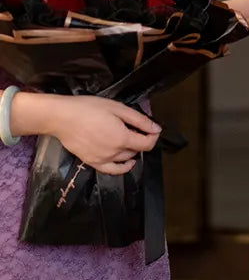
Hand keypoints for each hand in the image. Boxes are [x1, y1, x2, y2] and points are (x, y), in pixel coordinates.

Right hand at [12, 93, 160, 175]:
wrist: (62, 117)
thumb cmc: (88, 108)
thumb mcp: (117, 108)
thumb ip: (139, 120)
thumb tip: (156, 129)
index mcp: (122, 138)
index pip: (147, 144)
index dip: (154, 136)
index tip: (153, 129)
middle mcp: (114, 152)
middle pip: (136, 151)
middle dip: (142, 140)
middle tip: (139, 129)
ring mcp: (102, 160)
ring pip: (125, 159)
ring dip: (132, 151)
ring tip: (131, 140)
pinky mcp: (92, 162)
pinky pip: (112, 170)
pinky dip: (122, 168)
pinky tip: (127, 162)